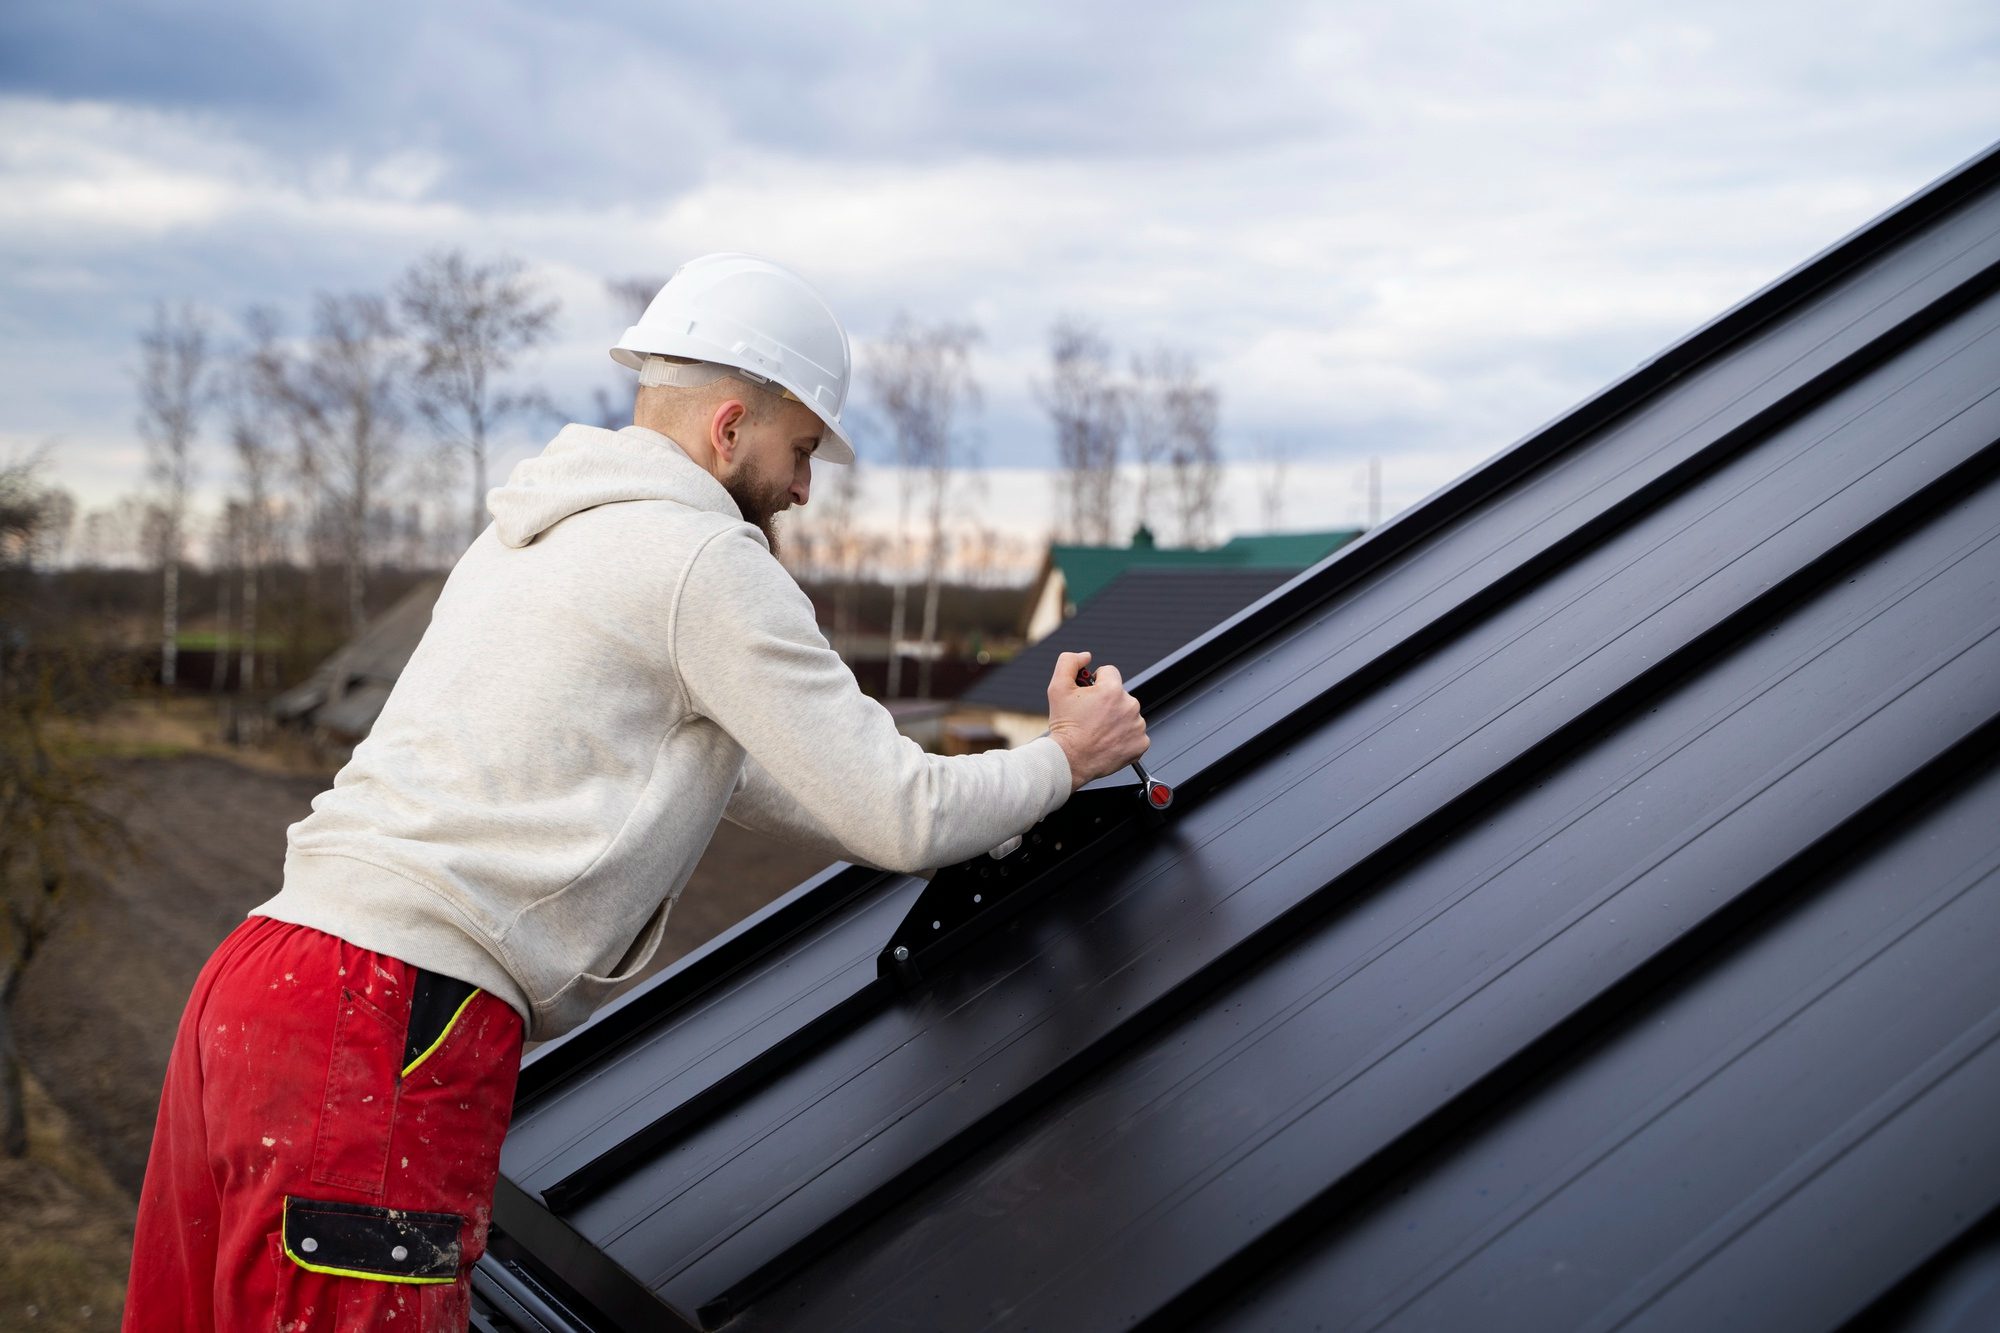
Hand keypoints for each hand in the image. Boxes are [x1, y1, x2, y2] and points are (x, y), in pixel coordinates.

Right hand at [1046, 651, 1148, 790]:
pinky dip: (1124, 737)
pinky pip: (1135, 733)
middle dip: (1106, 702)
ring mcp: (1137, 726)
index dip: (1096, 682)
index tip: (1089, 696)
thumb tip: (1085, 656)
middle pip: (1119, 694)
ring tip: (1098, 730)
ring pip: (1128, 714)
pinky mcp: (1141, 743)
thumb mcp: (1057, 687)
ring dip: (1116, 719)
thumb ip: (1069, 662)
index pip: (1109, 672)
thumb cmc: (1064, 726)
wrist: (1069, 759)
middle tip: (1090, 717)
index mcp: (1112, 689)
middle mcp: (1129, 706)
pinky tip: (1109, 741)